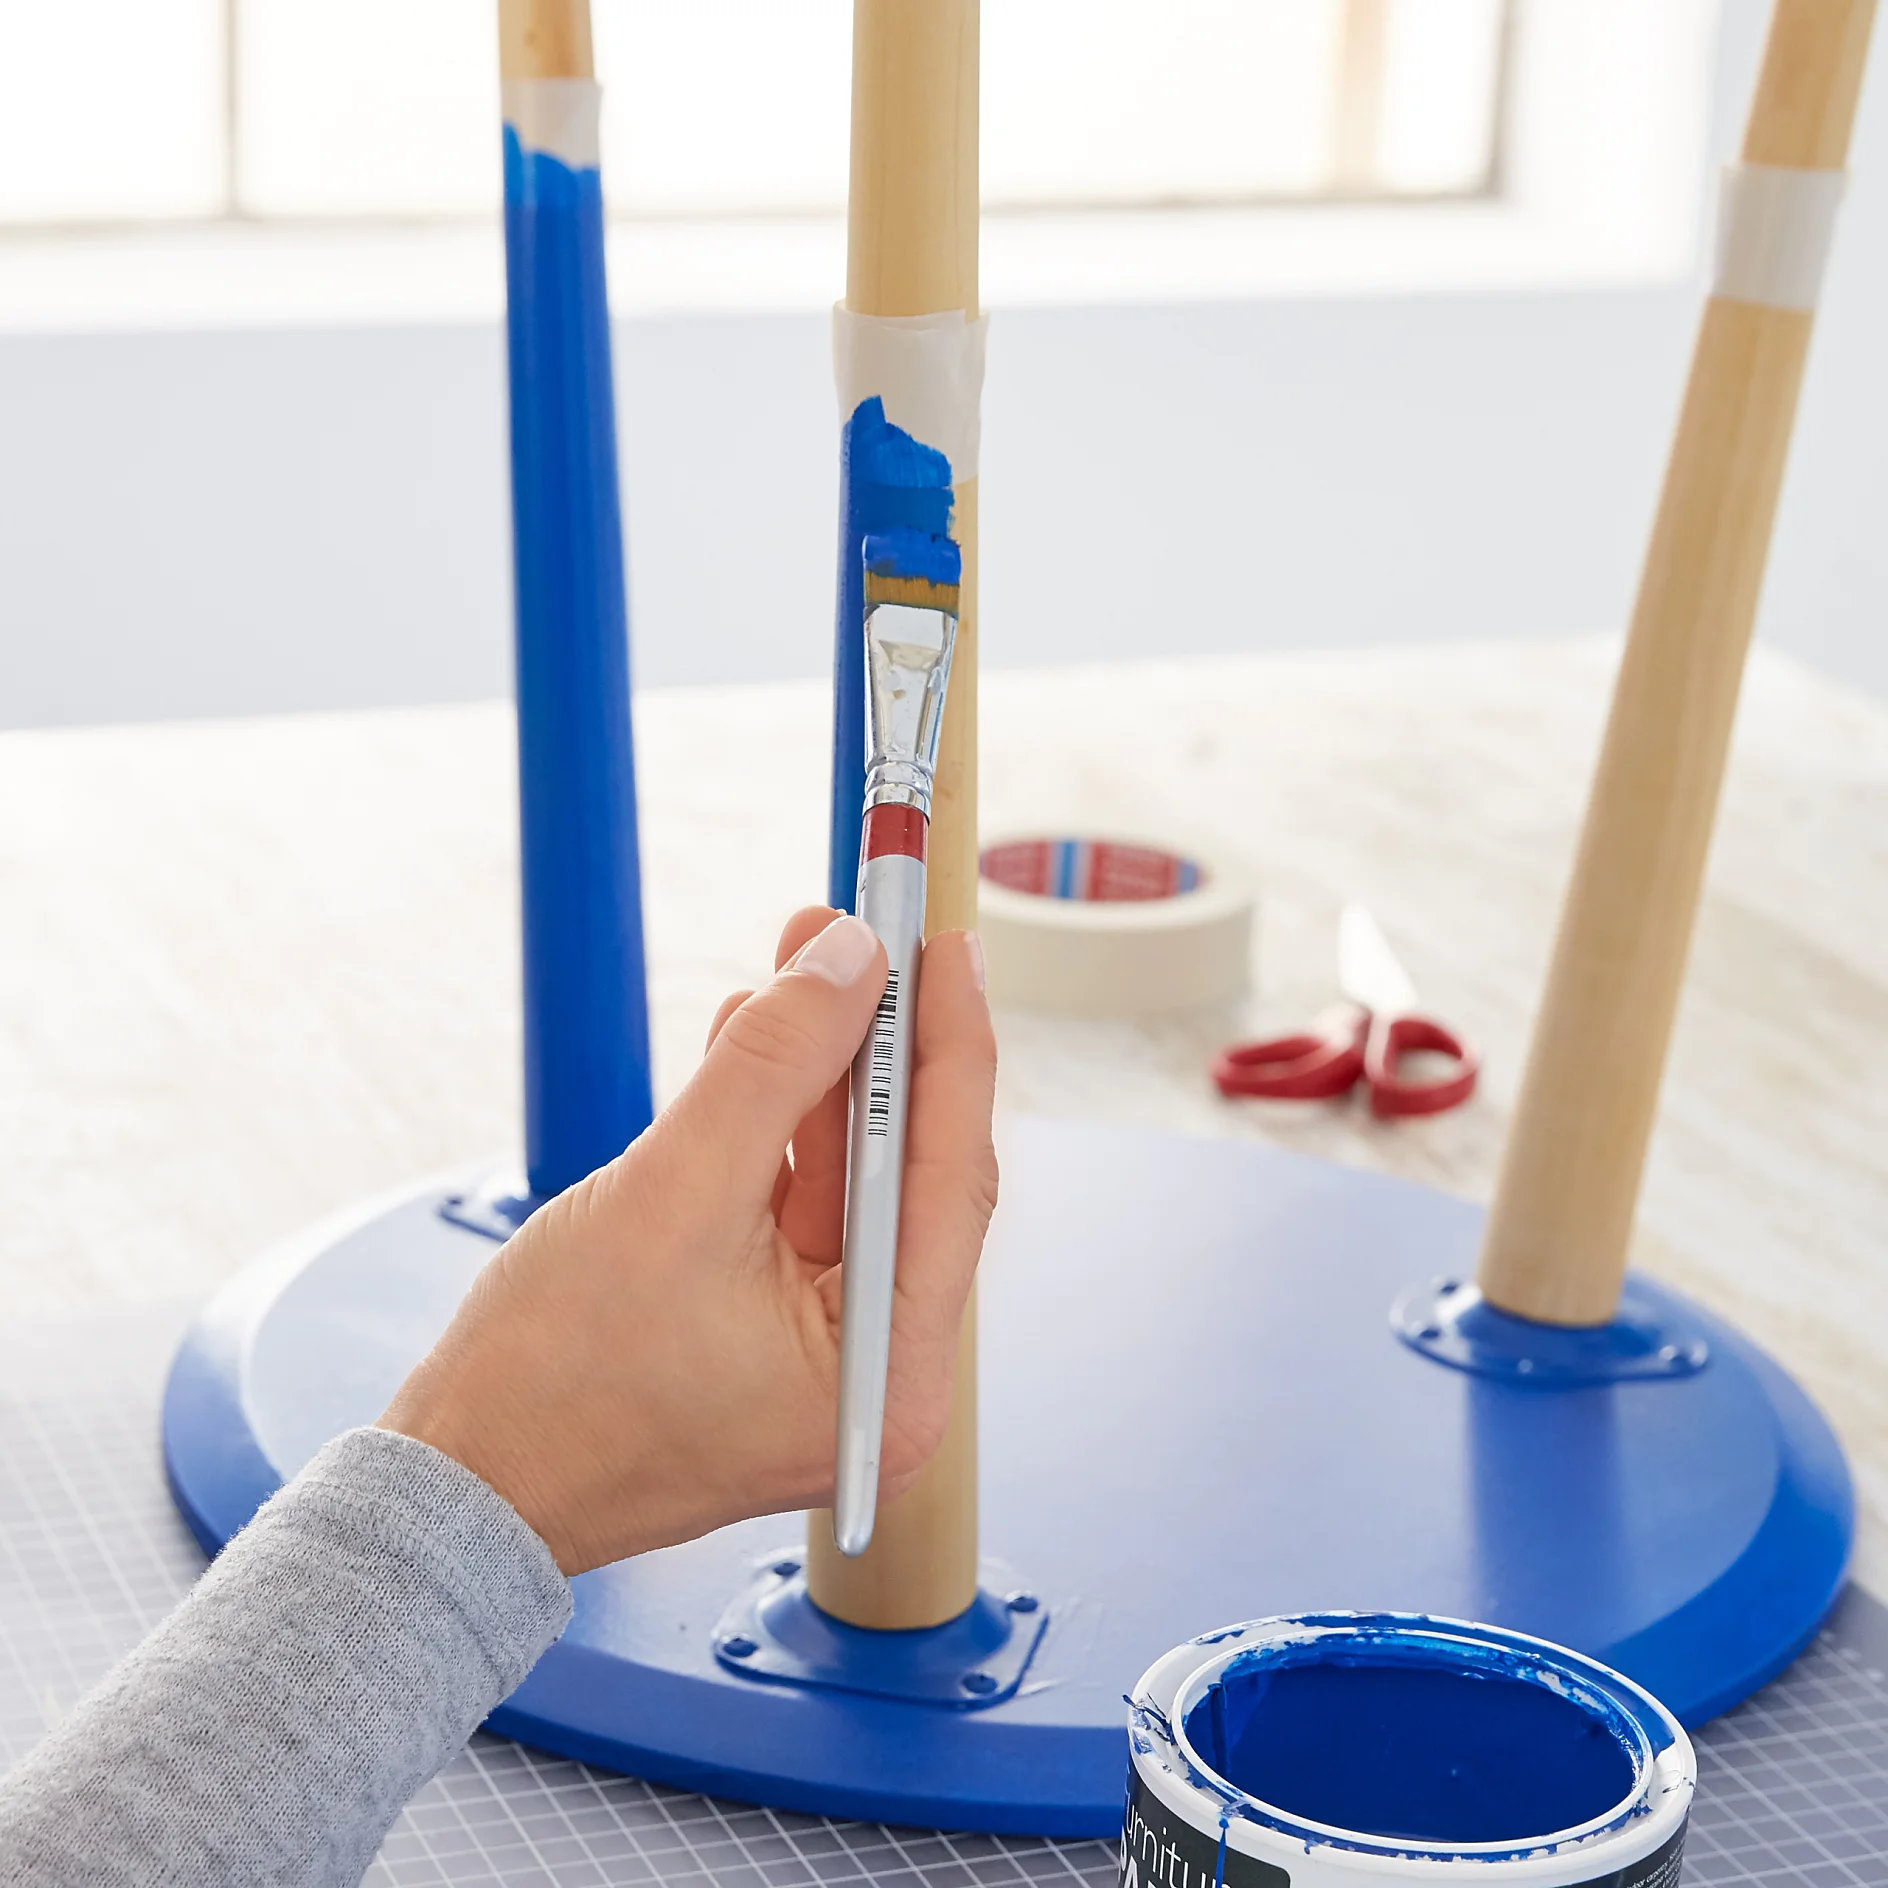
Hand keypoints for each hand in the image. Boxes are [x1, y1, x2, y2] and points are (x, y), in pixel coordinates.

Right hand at [379, 908, 997, 1575]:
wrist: (460, 1483)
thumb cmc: (554, 1383)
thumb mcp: (675, 1193)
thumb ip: (774, 1068)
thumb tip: (849, 962)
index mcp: (892, 1378)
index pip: (950, 1176)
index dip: (952, 1045)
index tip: (946, 945)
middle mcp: (879, 1374)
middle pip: (904, 1174)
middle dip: (875, 1046)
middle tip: (860, 937)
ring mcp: (823, 1358)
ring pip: (846, 1181)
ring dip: (816, 1073)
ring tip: (797, 964)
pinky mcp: (768, 1332)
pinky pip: (794, 1208)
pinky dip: (773, 1127)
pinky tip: (752, 1042)